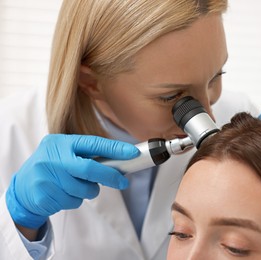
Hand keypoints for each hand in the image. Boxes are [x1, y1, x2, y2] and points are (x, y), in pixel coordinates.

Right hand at [6, 134, 138, 228]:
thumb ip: (87, 154)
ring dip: (89, 191)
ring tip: (78, 186)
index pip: (93, 144)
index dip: (115, 148)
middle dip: (110, 177)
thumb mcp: (64, 153)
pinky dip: (75, 200)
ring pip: (84, 189)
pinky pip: (73, 202)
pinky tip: (64, 194)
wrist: (22, 188)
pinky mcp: (44, 196)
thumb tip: (120, 159)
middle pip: (90, 169)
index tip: (132, 153)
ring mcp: (46, 178)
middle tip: (123, 182)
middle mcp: (53, 158)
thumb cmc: (52, 167)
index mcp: (61, 143)